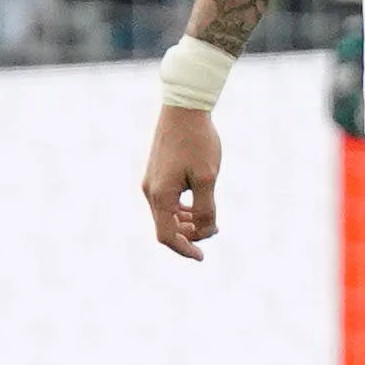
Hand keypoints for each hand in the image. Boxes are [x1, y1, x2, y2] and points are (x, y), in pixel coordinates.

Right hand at [142, 103, 221, 260]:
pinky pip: (165, 200)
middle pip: (165, 227)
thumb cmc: (198, 142)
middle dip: (188, 235)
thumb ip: (206, 210)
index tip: (202, 257)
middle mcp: (150, 191)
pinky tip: (197, 204)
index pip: (167, 236)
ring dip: (185, 222)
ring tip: (209, 219)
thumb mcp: (208, 178)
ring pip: (165, 214)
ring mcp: (151, 181)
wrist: (184, 108)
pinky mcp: (155, 172)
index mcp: (161, 195)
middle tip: (214, 230)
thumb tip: (207, 232)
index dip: (184, 249)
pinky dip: (180, 209)